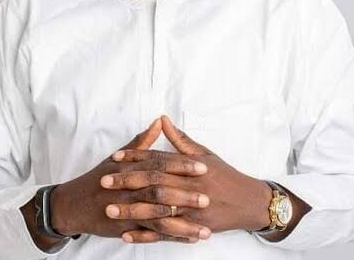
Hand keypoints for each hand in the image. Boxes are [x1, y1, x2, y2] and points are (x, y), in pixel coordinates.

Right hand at [50, 117, 210, 242]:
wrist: (74, 203)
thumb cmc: (99, 178)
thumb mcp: (119, 157)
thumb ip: (143, 141)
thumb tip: (159, 121)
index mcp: (131, 167)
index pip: (161, 163)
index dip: (182, 165)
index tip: (203, 166)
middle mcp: (129, 187)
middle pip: (161, 189)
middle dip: (185, 194)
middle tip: (208, 196)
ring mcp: (127, 208)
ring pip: (158, 216)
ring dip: (182, 223)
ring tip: (205, 228)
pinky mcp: (125, 227)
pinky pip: (151, 234)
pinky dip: (169, 237)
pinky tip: (187, 239)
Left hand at [103, 115, 272, 243]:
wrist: (249, 202)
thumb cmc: (225, 175)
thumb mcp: (205, 154)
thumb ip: (181, 139)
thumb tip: (162, 119)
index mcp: (190, 167)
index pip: (159, 159)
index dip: (136, 157)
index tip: (115, 157)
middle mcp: (190, 187)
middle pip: (154, 183)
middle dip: (127, 182)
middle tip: (104, 180)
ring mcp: (191, 210)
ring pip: (157, 210)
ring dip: (132, 210)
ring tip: (109, 210)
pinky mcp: (193, 228)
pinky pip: (166, 234)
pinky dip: (147, 235)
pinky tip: (127, 234)